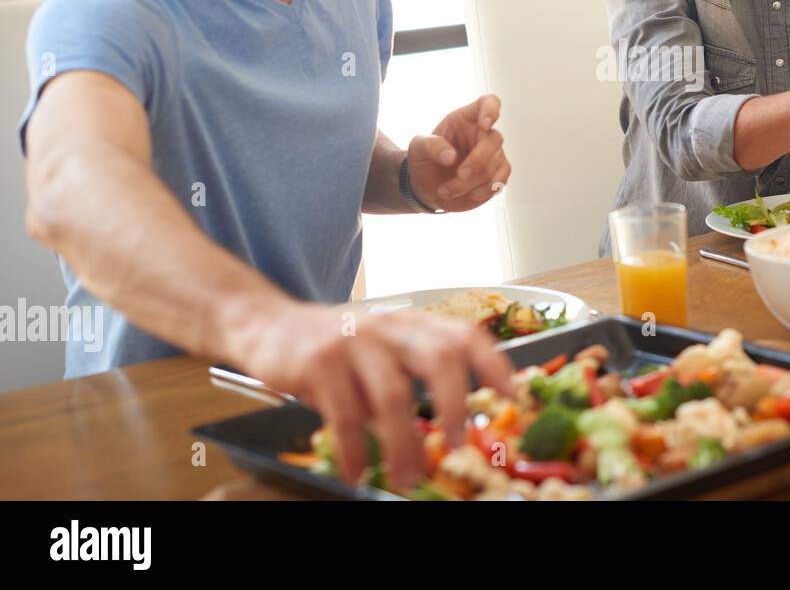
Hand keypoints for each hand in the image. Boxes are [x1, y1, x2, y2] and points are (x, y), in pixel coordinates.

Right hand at [236, 301, 512, 489]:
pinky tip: (358, 471)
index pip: (464, 334)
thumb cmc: (334, 347)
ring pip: (393, 394)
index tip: (511, 397)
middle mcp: (389, 327)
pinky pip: (345, 414)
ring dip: (404, 443)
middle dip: (455, 403)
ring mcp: (353, 341)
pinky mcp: (319, 361)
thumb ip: (411, 378)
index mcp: (412, 324)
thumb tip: (448, 429)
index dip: (493, 364)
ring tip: (407, 476)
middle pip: (439, 357)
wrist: (268, 324)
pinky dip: (355, 450)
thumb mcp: (380, 351)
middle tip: (456, 444)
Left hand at [407, 94, 511, 211]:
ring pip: (495, 164)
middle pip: (494, 140)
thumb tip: (451, 156)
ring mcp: (493, 154)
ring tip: (446, 191)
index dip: (491, 110)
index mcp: (466, 119)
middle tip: (459, 175)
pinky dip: (484, 190)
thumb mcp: (417, 149)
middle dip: (477, 161)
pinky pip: (500, 180)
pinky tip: (470, 194)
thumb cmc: (424, 161)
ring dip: (471, 182)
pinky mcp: (497, 174)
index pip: (488, 103)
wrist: (427, 188)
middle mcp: (483, 134)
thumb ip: (431, 146)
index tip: (485, 125)